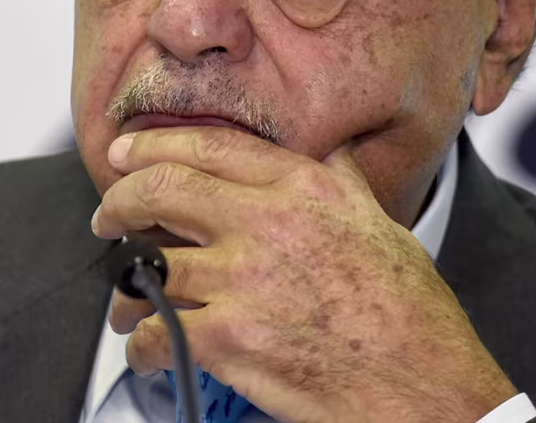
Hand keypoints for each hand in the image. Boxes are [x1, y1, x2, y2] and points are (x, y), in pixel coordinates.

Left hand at [91, 127, 516, 422]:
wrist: (427, 390)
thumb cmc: (413, 318)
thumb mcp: (383, 227)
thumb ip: (342, 185)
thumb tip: (325, 154)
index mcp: (307, 189)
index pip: (211, 146)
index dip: (155, 146)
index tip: (129, 155)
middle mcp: (270, 223)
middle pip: (163, 189)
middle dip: (120, 200)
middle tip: (108, 215)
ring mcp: (245, 280)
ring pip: (152, 265)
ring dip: (128, 285)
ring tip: (127, 297)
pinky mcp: (230, 339)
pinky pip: (158, 332)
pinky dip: (143, 343)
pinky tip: (150, 347)